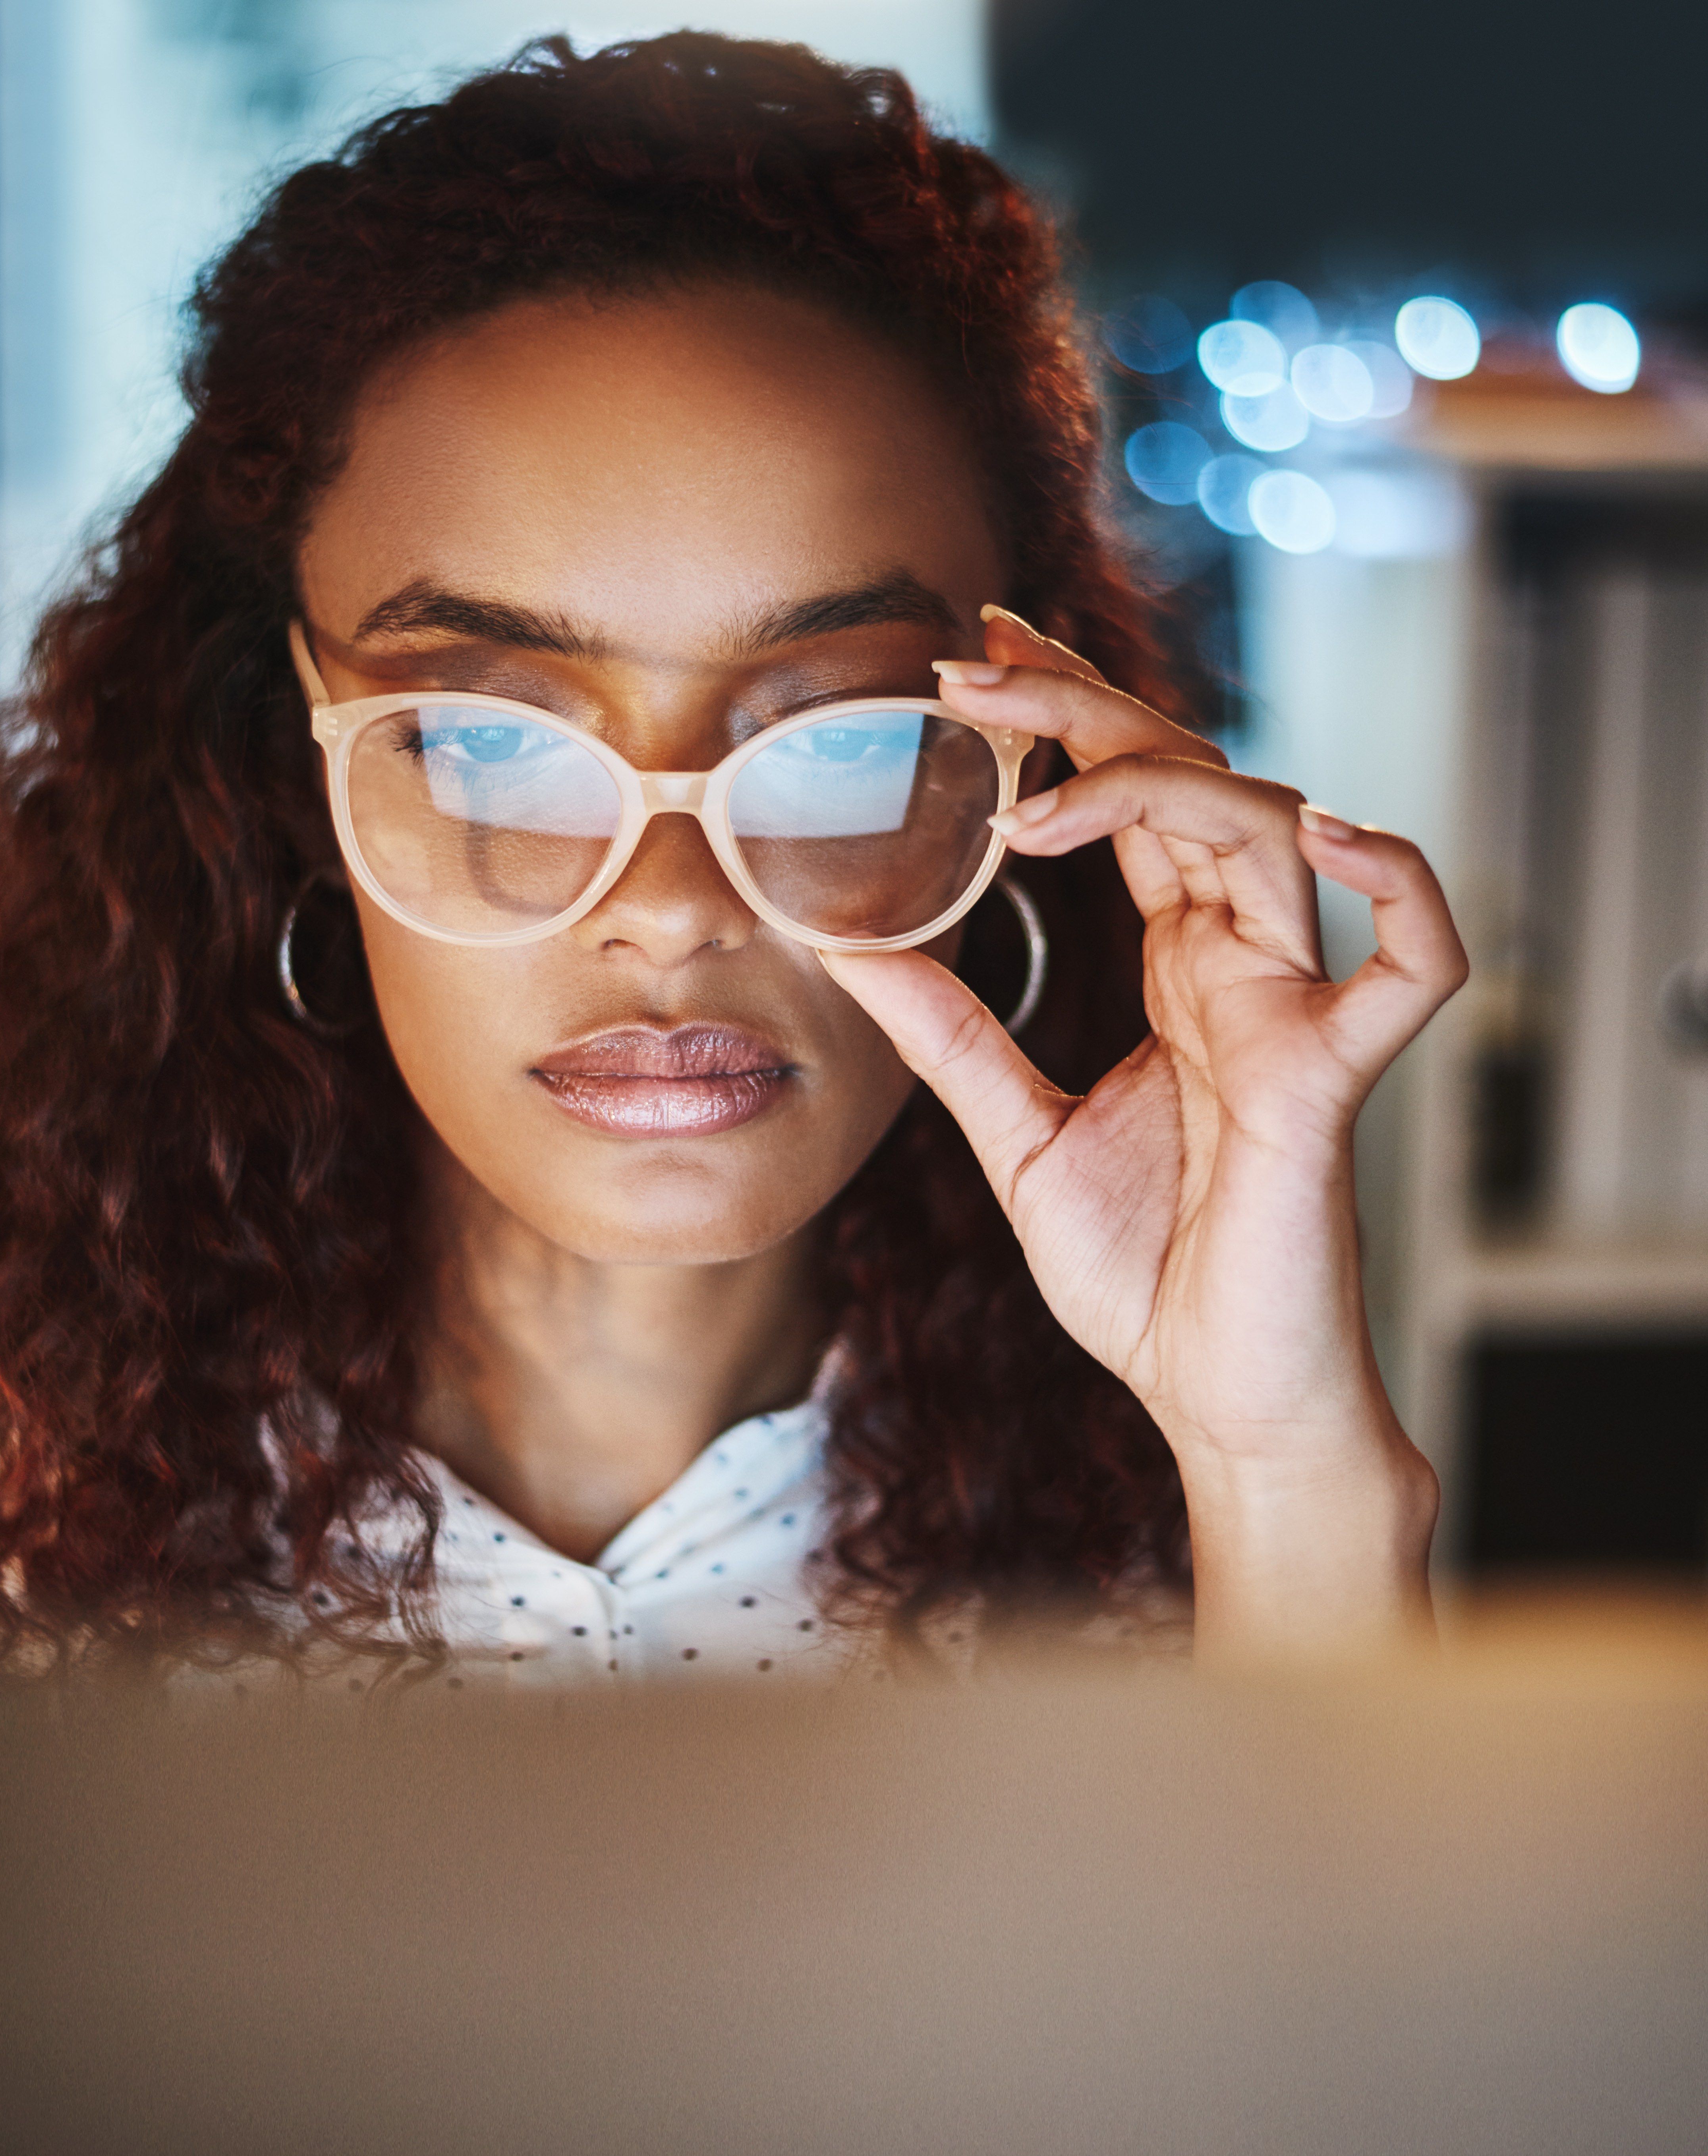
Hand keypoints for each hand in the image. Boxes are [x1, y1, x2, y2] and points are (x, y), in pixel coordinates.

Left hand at [820, 609, 1468, 1652]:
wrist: (1210, 1391)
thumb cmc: (1139, 1271)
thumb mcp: (1013, 1137)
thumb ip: (949, 1039)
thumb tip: (851, 951)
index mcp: (1179, 966)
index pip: (1136, 796)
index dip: (1070, 712)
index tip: (979, 652)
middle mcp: (1243, 966)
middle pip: (1193, 780)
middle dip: (1088, 709)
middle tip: (975, 666)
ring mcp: (1296, 1012)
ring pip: (1272, 830)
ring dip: (1164, 780)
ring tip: (1042, 794)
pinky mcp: (1333, 1082)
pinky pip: (1416, 963)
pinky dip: (1399, 884)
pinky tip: (1327, 831)